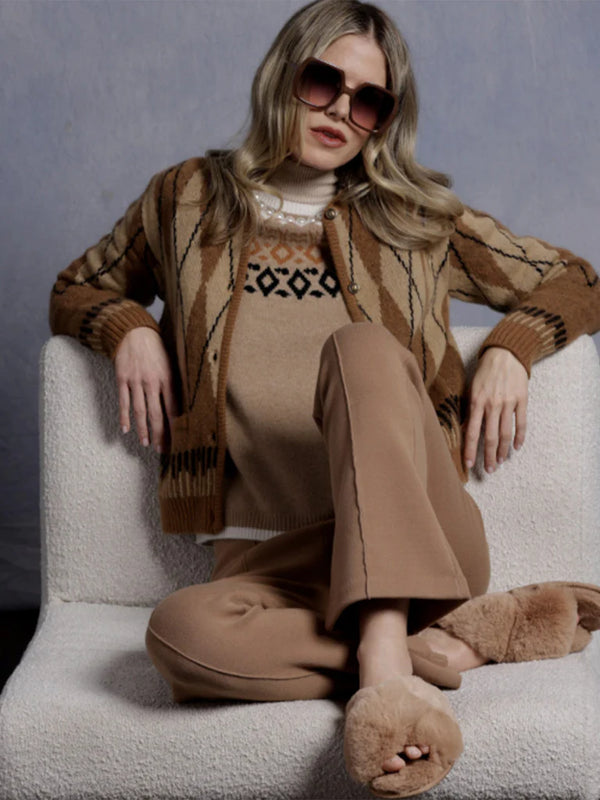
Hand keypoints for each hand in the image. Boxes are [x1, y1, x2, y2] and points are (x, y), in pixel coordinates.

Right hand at [114, 327, 177, 452]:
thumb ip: (175, 383)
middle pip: (157, 413)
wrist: (134, 330)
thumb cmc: (156, 347)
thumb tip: (181, 405)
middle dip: (160, 434)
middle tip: (161, 449)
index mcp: (168, 378)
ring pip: (139, 410)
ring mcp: (135, 381)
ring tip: (146, 443)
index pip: (173, 408)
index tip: (177, 440)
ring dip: (143, 429)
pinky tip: (125, 429)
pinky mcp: (122, 378)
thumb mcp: (172, 363)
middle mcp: (152, 381)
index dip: (175, 427)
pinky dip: (124, 416)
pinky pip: (123, 401)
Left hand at [463, 346, 527, 473]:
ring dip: (502, 450)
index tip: (469, 464)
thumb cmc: (484, 372)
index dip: (470, 450)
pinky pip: (521, 423)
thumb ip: (469, 409)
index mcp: (477, 402)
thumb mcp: (471, 388)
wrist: (505, 354)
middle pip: (490, 437)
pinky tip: (517, 447)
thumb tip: (465, 428)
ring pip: (505, 433)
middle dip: (488, 456)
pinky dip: (520, 437)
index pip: (472, 432)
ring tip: (500, 461)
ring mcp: (508, 403)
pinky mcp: (522, 400)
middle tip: (489, 470)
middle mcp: (492, 405)